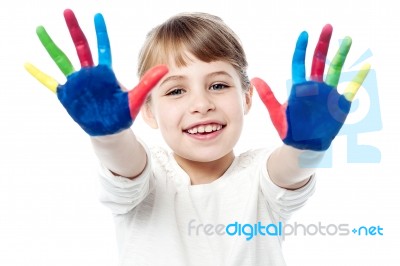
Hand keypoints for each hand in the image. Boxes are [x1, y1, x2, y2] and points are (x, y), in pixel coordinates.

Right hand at [25, 9, 167, 135]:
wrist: (109, 130)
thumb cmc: (122, 113)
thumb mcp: (136, 98)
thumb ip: (148, 82)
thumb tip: (165, 68)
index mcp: (105, 73)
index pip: (103, 47)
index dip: (100, 32)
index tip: (98, 16)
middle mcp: (89, 74)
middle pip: (80, 47)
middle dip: (74, 30)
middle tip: (68, 11)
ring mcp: (76, 83)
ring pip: (62, 60)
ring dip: (51, 45)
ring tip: (40, 29)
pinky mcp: (67, 95)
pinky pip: (50, 82)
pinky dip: (39, 74)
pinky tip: (27, 64)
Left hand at [251, 24, 369, 150]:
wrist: (305, 145)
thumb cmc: (289, 130)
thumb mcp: (277, 114)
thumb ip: (268, 97)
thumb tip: (256, 78)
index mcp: (299, 88)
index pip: (299, 64)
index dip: (301, 49)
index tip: (304, 34)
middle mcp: (315, 87)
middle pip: (319, 61)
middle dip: (323, 44)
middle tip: (327, 27)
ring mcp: (328, 94)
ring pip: (336, 70)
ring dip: (341, 55)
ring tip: (347, 40)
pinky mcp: (340, 103)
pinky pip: (351, 88)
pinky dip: (358, 78)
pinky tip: (366, 66)